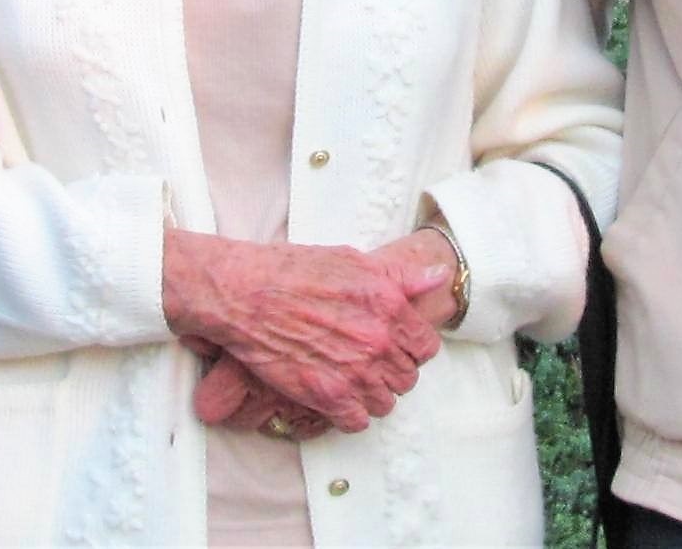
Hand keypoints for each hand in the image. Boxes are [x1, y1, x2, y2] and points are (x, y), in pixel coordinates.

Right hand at [162, 230, 453, 433]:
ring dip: (372, 394)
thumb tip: (437, 278)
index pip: (426, 346)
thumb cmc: (292, 271)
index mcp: (388, 304)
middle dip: (391, 372)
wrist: (245, 293)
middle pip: (407, 378)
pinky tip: (337, 396)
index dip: (410, 348)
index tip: (394, 346)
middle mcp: (378, 340)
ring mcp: (355, 371)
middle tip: (367, 362)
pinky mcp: (328, 395)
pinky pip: (359, 421)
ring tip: (351, 379)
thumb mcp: (352, 261)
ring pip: (386, 403)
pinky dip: (350, 413)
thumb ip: (399, 276)